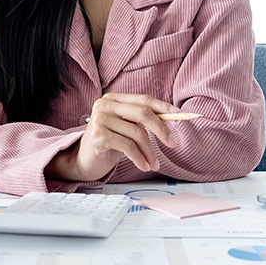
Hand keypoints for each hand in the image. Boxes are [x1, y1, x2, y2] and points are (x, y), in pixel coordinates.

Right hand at [48, 94, 181, 181]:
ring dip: (150, 152)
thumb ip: (143, 120)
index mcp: (113, 99)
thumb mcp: (127, 128)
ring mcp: (99, 119)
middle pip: (143, 113)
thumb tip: (173, 118)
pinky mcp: (98, 136)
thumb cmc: (108, 144)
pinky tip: (143, 165)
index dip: (164, 108)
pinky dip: (140, 158)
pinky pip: (128, 146)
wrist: (84, 161)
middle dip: (162, 129)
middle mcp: (104, 105)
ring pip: (137, 133)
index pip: (144, 100)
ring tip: (154, 164)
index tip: (182, 116)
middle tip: (173, 143)